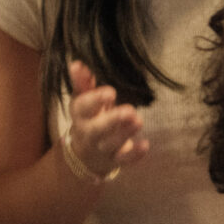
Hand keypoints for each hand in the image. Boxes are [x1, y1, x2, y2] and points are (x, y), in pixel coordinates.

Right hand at [62, 60, 147, 180]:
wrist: (86, 153)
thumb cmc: (89, 118)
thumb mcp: (83, 100)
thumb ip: (83, 83)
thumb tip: (77, 63)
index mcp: (80, 115)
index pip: (83, 107)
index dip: (95, 100)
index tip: (111, 92)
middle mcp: (88, 132)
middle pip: (97, 128)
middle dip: (112, 120)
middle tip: (129, 110)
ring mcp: (102, 148)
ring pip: (112, 143)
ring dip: (125, 133)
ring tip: (138, 121)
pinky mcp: (115, 159)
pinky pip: (124, 159)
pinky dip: (134, 154)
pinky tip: (145, 145)